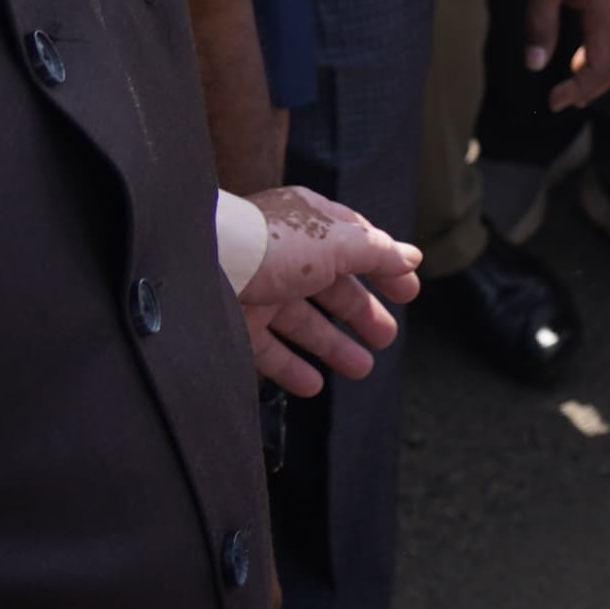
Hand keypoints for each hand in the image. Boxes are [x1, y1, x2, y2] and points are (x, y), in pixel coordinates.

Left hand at [237, 188, 420, 396]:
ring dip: (334, 345)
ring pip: (304, 322)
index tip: (408, 292)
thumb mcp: (337, 242)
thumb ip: (377, 253)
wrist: (198, 267)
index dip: (384, 267)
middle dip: (362, 312)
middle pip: (332, 287)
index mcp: (309, 223)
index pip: (355, 243)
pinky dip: (293, 368)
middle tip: (386, 336)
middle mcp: (284, 255)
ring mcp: (259, 290)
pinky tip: (314, 386)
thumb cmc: (270, 244)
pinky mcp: (236, 323)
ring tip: (361, 368)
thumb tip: (411, 258)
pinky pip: (269, 350)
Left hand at [526, 0, 609, 109]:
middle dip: (591, 89)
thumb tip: (535, 64)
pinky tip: (577, 59)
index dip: (579, 89)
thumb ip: (540, 24)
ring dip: (597, 76)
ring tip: (568, 87)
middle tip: (560, 100)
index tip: (553, 99)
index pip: (602, 65)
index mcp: (606, 9)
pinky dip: (601, 57)